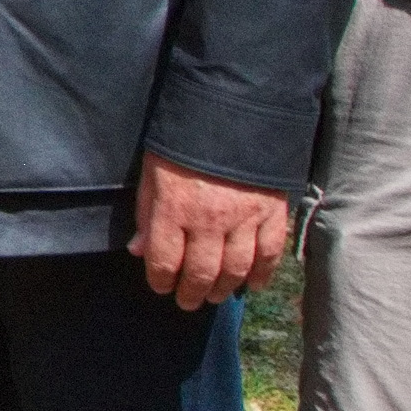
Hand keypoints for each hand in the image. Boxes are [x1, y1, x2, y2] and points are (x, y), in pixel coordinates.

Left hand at [127, 152, 293, 308]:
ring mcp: (244, 217)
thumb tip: (138, 251)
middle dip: (191, 293)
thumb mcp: (152, 171)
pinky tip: (252, 285)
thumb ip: (146, 213)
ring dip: (222, 289)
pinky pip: (269, 253)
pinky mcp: (272, 211)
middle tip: (188, 302)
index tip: (161, 286)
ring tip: (214, 296)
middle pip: (200, 273)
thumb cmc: (184, 139)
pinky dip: (261, 274)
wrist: (234, 108)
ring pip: (234, 269)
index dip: (160, 280)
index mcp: (173, 208)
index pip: (164, 261)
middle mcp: (208, 219)